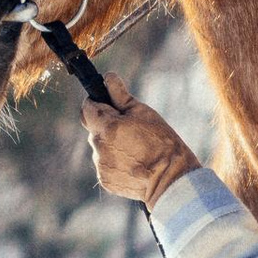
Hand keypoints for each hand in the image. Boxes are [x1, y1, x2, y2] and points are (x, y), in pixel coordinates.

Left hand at [83, 74, 198, 205]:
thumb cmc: (161, 143)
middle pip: (94, 129)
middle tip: (130, 130)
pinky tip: (133, 163)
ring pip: (99, 147)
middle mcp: (99, 146)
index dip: (97, 103)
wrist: (169, 180)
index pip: (87, 108)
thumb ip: (120, 94)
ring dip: (111, 145)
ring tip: (135, 149)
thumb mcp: (144, 113)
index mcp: (107, 126)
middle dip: (106, 126)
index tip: (108, 105)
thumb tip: (108, 77)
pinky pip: (104, 165)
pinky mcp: (104, 180)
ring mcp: (100, 165)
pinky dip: (114, 162)